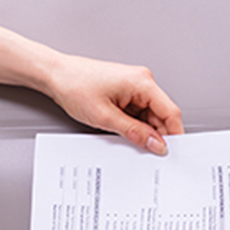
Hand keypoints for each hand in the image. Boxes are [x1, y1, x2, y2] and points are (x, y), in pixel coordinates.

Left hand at [42, 54, 183, 154]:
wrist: (56, 76)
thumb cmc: (75, 86)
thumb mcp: (106, 117)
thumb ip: (135, 133)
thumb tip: (156, 144)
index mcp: (142, 82)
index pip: (170, 112)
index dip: (174, 134)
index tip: (172, 152)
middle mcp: (141, 81)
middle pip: (161, 115)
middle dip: (156, 135)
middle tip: (149, 154)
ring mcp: (134, 86)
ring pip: (149, 115)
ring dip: (143, 131)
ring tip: (128, 140)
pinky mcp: (125, 92)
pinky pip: (138, 112)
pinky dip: (134, 125)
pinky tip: (124, 132)